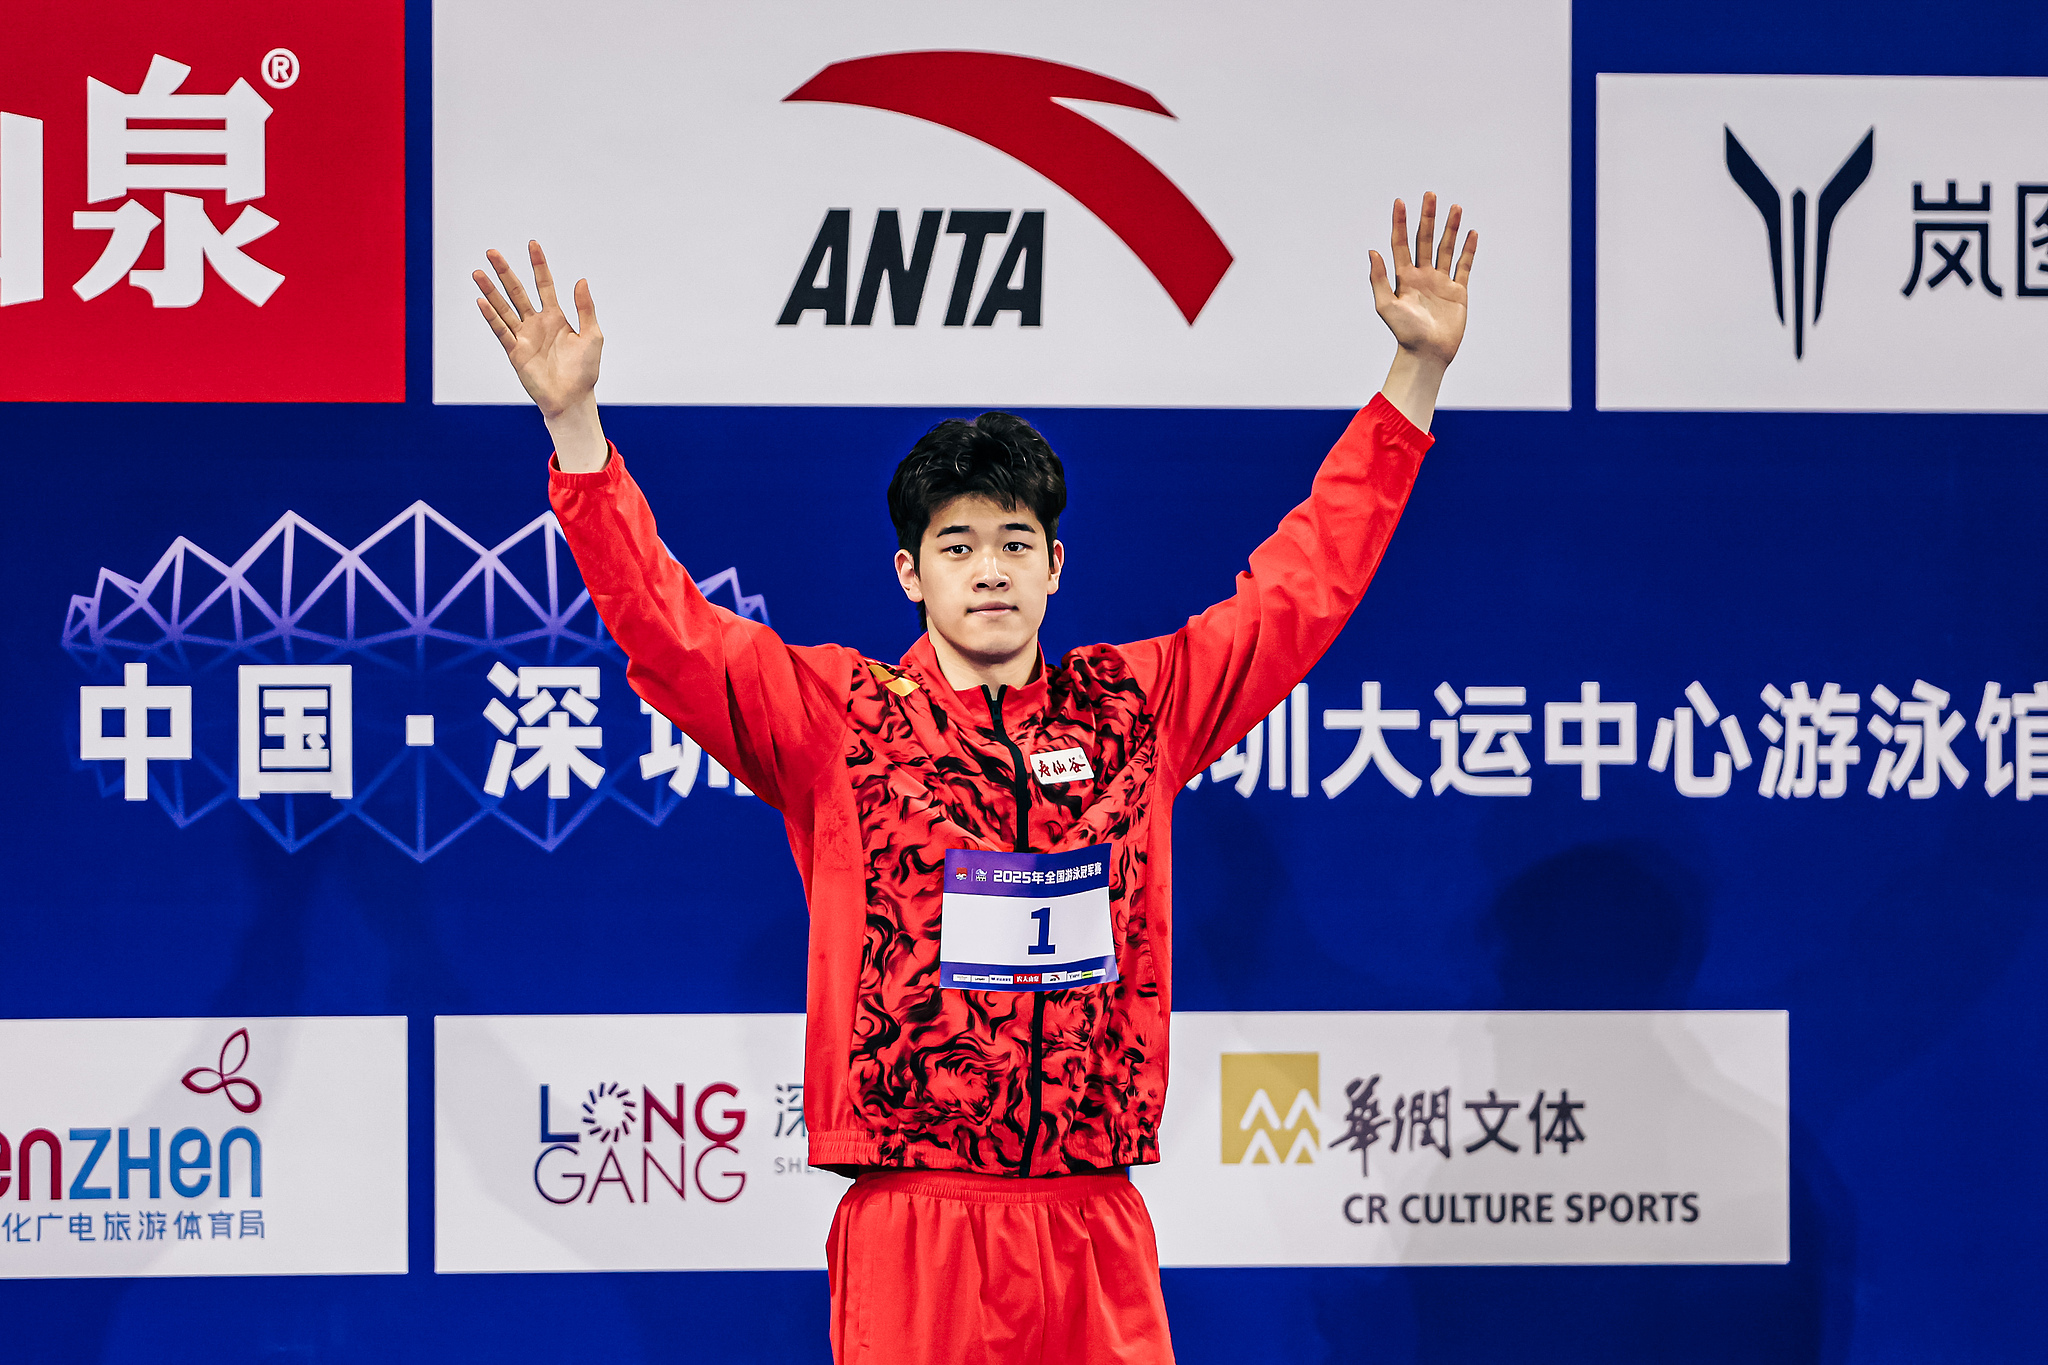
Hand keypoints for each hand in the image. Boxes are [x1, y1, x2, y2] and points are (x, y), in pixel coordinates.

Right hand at [474, 242, 602, 418]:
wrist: (573, 398)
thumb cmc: (585, 370)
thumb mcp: (592, 335)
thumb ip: (585, 308)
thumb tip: (581, 280)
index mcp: (556, 317)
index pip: (545, 284)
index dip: (539, 265)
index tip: (532, 244)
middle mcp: (537, 323)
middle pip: (517, 291)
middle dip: (505, 271)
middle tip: (491, 252)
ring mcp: (524, 336)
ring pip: (504, 308)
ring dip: (491, 291)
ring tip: (478, 272)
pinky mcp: (515, 352)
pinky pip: (501, 330)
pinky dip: (492, 316)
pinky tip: (482, 301)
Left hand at [1370, 193, 1475, 368]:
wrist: (1427, 353)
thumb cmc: (1405, 333)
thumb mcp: (1386, 305)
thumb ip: (1379, 278)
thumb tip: (1372, 251)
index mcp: (1403, 277)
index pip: (1401, 243)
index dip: (1399, 223)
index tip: (1400, 202)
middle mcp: (1422, 275)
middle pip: (1425, 240)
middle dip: (1427, 217)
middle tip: (1430, 194)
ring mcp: (1441, 282)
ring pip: (1446, 248)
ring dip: (1450, 228)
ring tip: (1455, 207)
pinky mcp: (1458, 291)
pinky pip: (1463, 266)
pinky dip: (1468, 250)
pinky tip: (1470, 233)